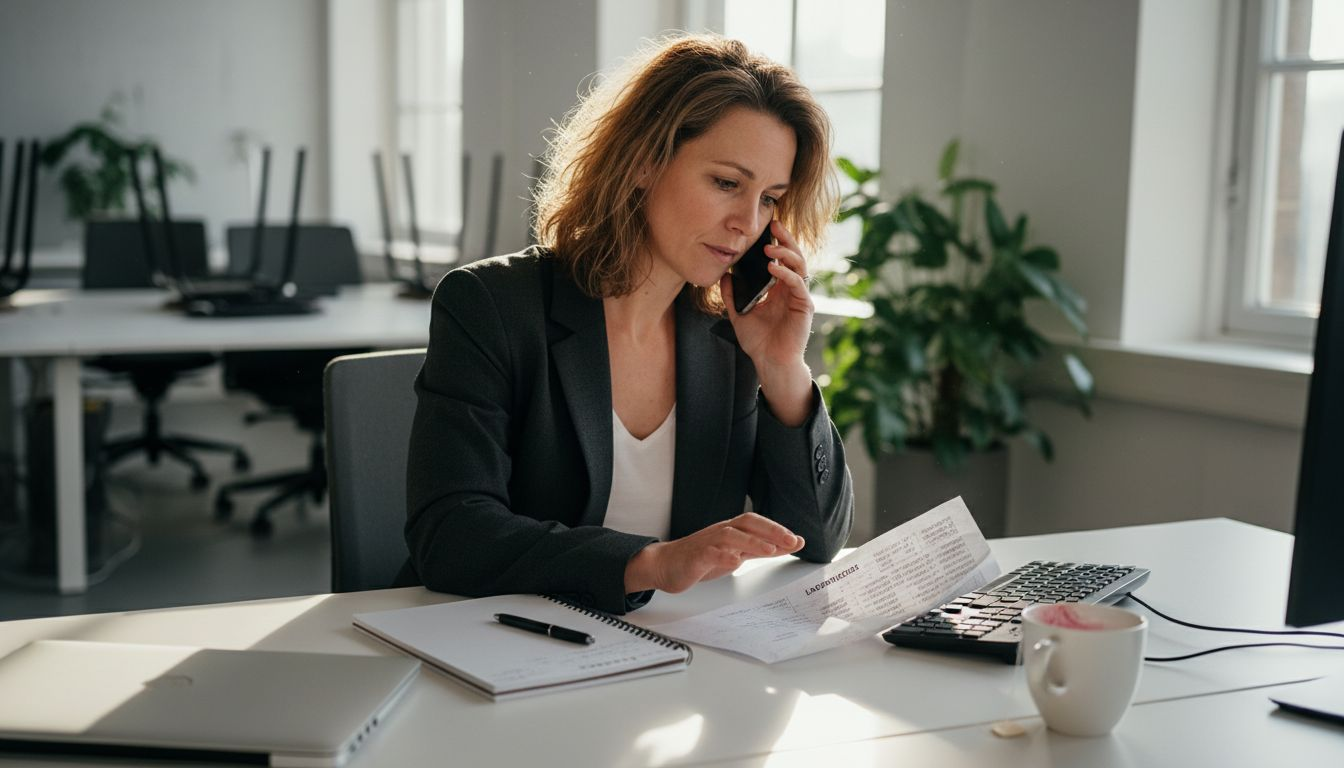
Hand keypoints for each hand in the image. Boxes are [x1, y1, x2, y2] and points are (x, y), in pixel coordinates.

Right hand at [624, 512, 804, 593]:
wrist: (665, 565)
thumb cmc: (701, 558)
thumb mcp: (736, 554)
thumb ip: (760, 549)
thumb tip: (789, 545)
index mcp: (732, 530)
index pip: (758, 523)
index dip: (778, 529)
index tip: (798, 540)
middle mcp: (722, 532)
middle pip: (748, 523)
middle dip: (771, 531)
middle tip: (791, 541)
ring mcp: (708, 542)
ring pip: (731, 536)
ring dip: (752, 542)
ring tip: (770, 551)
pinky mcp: (695, 556)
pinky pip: (710, 553)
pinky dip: (723, 556)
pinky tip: (734, 562)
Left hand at [720, 220, 814, 425]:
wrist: (769, 363)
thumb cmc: (759, 341)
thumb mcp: (739, 314)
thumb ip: (732, 296)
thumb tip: (724, 276)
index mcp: (779, 287)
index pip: (781, 258)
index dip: (777, 241)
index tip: (767, 226)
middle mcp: (791, 288)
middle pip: (794, 256)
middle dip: (786, 239)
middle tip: (775, 224)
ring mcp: (799, 296)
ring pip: (799, 266)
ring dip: (785, 253)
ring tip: (769, 247)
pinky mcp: (804, 306)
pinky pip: (798, 284)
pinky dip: (786, 273)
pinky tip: (773, 267)